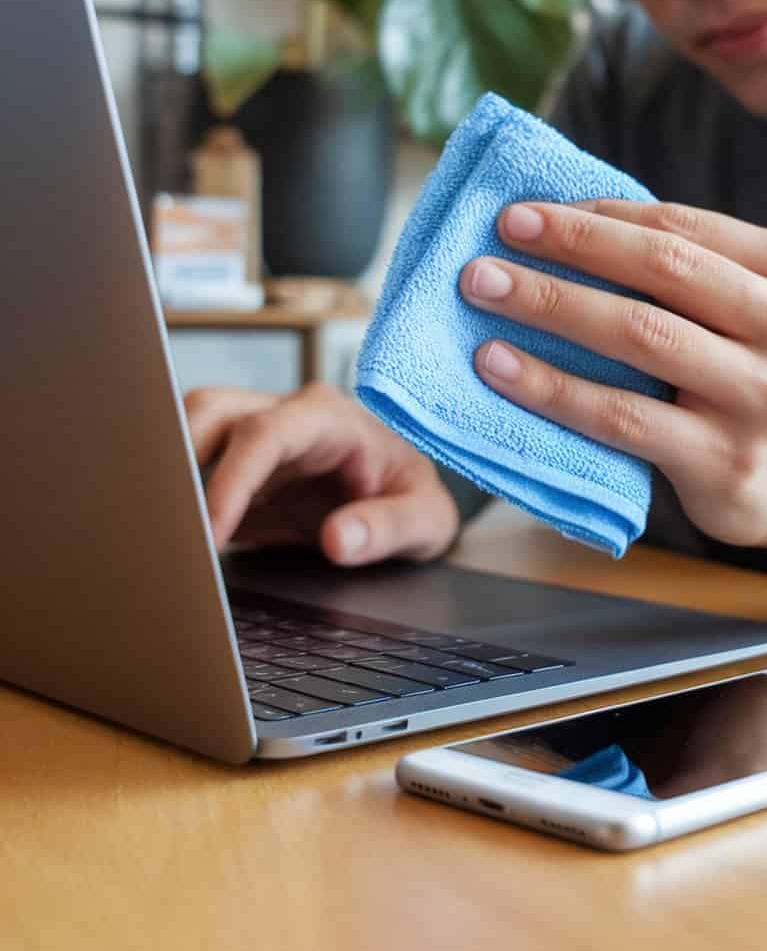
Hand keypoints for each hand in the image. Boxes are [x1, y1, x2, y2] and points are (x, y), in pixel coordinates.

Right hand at [184, 383, 459, 566]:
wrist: (408, 494)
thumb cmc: (414, 496)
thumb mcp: (426, 518)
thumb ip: (388, 527)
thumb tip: (339, 540)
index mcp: (330, 419)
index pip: (265, 434)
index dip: (232, 479)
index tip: (211, 530)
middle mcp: (285, 416)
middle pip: (210, 410)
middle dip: (176, 456)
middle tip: (162, 522)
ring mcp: (256, 437)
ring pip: (190, 427)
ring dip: (168, 469)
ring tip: (156, 528)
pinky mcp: (237, 467)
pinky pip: (191, 466)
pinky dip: (173, 494)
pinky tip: (165, 533)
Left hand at [459, 200, 766, 576]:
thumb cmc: (759, 374)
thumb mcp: (756, 308)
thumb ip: (688, 269)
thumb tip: (564, 220)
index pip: (682, 227)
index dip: (598, 215)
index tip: (527, 209)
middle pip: (663, 270)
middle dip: (573, 244)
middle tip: (500, 233)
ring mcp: (761, 400)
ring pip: (639, 334)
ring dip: (550, 303)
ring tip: (484, 288)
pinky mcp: (724, 463)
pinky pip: (621, 416)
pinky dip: (551, 386)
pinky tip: (499, 365)